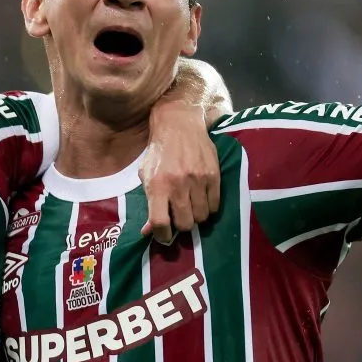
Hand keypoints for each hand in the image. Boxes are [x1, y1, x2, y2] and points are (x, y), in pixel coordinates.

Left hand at [141, 100, 220, 243]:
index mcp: (157, 185)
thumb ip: (148, 203)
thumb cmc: (159, 153)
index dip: (162, 236)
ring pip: (201, 217)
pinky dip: (209, 208)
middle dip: (181, 226)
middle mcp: (178, 184)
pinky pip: (215, 205)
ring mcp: (197, 180)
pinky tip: (202, 199)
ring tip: (191, 207)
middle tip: (179, 217)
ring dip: (196, 217)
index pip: (160, 222)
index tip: (164, 236)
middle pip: (185, 224)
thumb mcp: (146, 176)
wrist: (179, 125)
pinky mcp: (213, 175)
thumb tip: (148, 232)